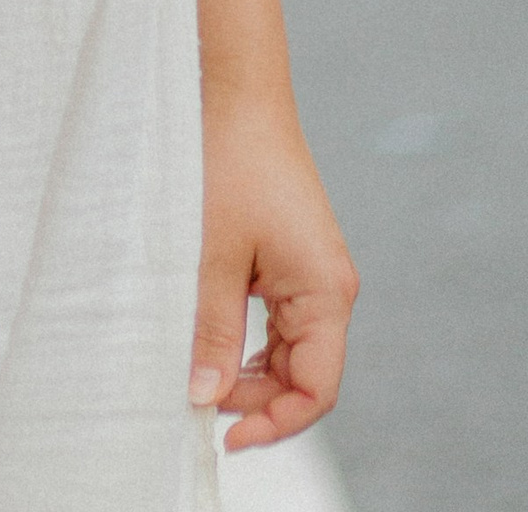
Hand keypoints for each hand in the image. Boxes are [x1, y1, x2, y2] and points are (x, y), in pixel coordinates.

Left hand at [190, 87, 357, 451]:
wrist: (235, 92)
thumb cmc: (229, 161)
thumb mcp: (212, 253)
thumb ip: (212, 328)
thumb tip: (204, 394)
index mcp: (326, 292)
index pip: (316, 389)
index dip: (274, 421)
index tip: (223, 435)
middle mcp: (329, 288)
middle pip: (304, 375)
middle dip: (256, 399)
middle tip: (198, 403)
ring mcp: (311, 274)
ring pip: (287, 351)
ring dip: (248, 371)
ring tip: (198, 374)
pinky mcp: (290, 259)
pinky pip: (276, 321)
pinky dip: (246, 340)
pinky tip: (210, 340)